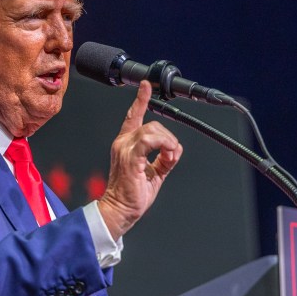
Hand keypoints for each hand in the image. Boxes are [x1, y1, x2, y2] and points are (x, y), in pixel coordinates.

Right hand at [97, 81, 182, 240]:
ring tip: (170, 157)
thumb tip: (175, 151)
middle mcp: (124, 143)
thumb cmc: (132, 194)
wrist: (121, 209)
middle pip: (151, 124)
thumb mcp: (154, 173)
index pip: (133, 116)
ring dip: (168, 142)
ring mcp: (125, 149)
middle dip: (168, 137)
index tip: (146, 86)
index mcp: (127, 144)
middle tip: (172, 154)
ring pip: (152, 129)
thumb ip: (164, 159)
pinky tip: (167, 156)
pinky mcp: (130, 157)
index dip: (140, 100)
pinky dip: (164, 145)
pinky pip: (150, 140)